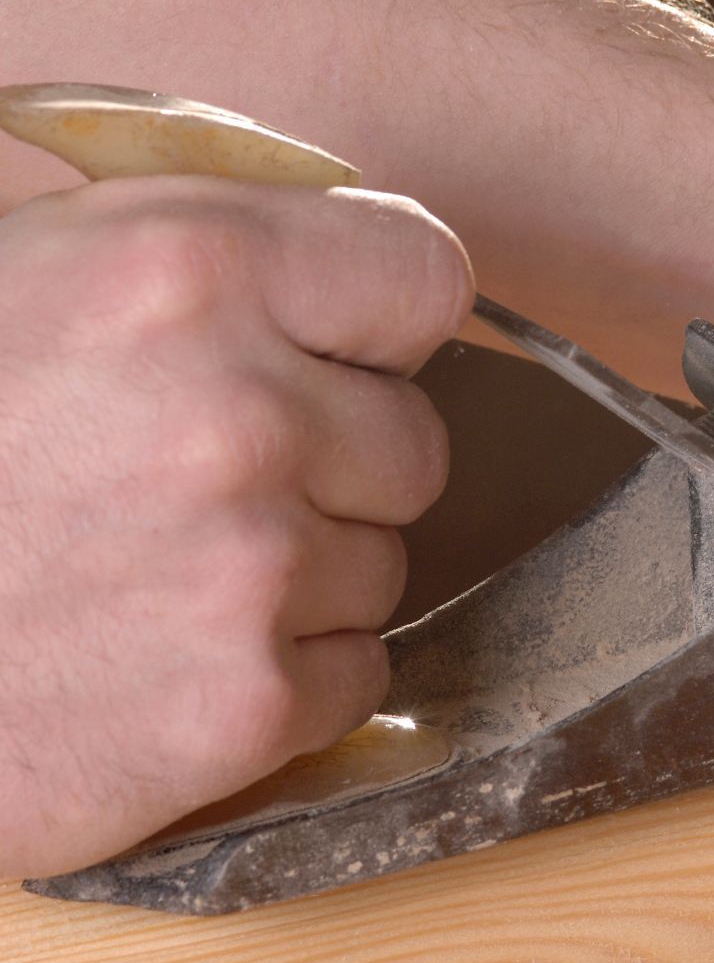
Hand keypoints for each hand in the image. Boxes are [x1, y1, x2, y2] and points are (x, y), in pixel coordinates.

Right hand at [0, 177, 472, 876]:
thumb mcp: (35, 275)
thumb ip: (206, 258)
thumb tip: (343, 277)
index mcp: (190, 267)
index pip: (425, 276)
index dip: (381, 324)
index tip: (340, 353)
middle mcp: (240, 411)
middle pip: (415, 440)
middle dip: (335, 463)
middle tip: (201, 483)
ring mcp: (250, 566)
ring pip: (384, 563)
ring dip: (301, 576)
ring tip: (156, 576)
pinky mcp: (242, 703)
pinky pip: (356, 673)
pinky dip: (284, 679)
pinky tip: (164, 660)